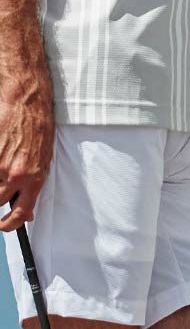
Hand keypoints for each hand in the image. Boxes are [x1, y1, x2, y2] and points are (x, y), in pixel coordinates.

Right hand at [0, 89, 53, 231]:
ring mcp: (0, 165)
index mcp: (34, 178)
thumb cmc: (39, 126)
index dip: (9, 226)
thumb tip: (28, 212)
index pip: (20, 214)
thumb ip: (34, 187)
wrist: (27, 102)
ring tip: (5, 159)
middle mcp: (16, 175)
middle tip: (3, 184)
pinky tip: (1, 150)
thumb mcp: (45, 159)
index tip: (3, 226)